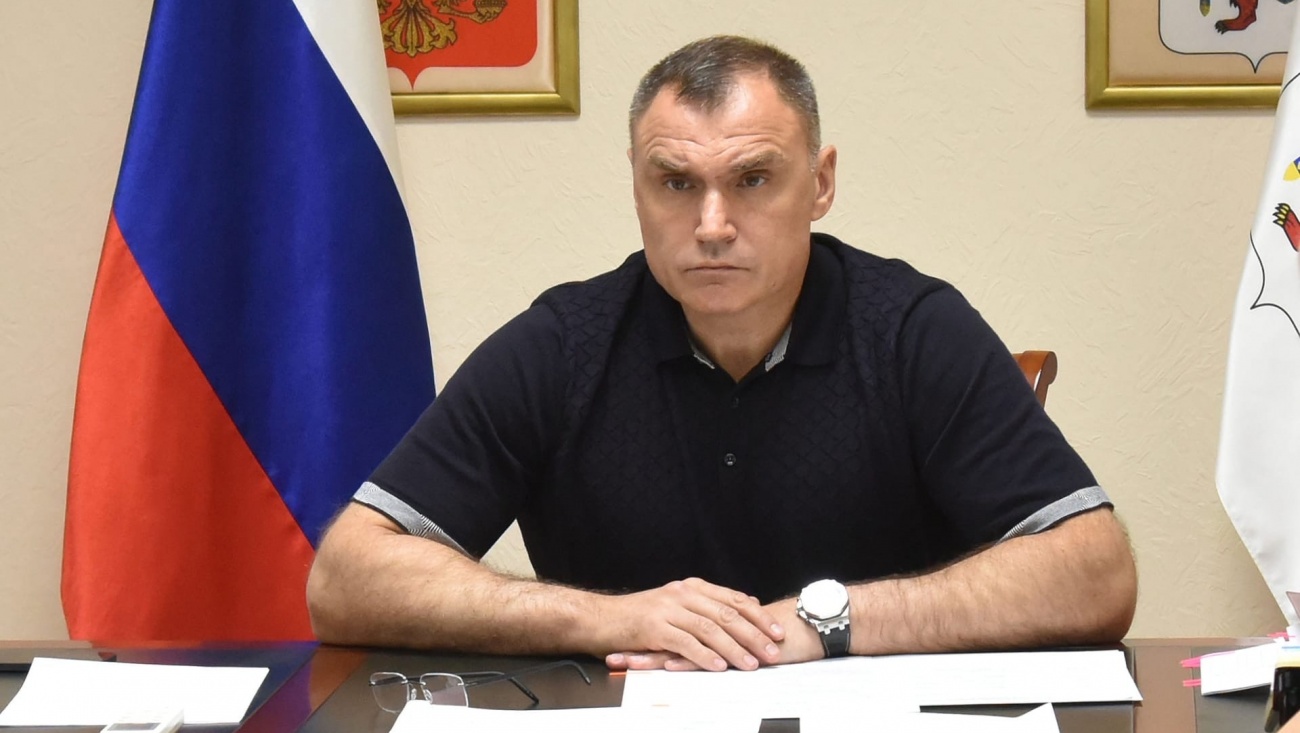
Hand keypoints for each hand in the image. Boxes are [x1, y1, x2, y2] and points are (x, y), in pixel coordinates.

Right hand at [595, 578, 784, 670]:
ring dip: (734, 648)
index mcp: (692, 588)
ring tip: (751, 663)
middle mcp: (683, 594)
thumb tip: (742, 611)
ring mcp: (668, 609)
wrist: (600, 618)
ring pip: (710, 629)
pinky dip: (704, 655)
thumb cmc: (638, 617)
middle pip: (727, 614)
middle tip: (772, 651)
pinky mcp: (654, 627)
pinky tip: (718, 666)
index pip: (734, 600)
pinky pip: (685, 642)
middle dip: (754, 635)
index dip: (758, 616)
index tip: (777, 631)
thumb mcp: (675, 606)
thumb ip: (706, 608)